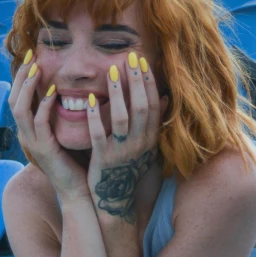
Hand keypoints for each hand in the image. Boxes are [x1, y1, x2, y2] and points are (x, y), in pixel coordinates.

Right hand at [9, 53, 89, 200]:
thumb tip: (76, 90)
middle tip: (31, 56)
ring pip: (20, 109)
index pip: (19, 98)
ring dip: (28, 87)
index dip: (23, 78)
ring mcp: (33, 143)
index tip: (34, 57)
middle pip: (13, 99)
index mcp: (31, 130)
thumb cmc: (78, 162)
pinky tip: (53, 92)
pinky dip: (43, 105)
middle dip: (21, 76)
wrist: (80, 191)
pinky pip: (38, 123)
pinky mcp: (44, 150)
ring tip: (36, 68)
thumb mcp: (68, 132)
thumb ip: (65, 113)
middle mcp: (27, 135)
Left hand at [86, 52, 167, 223]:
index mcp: (150, 138)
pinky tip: (90, 99)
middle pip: (139, 107)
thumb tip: (165, 97)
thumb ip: (154, 122)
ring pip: (120, 118)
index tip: (142, 61)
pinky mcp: (102, 158)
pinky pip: (98, 134)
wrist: (117, 198)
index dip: (148, 82)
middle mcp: (139, 144)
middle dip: (135, 81)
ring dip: (117, 93)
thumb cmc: (131, 167)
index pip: (152, 104)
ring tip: (111, 71)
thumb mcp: (148, 145)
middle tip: (129, 58)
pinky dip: (94, 116)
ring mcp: (121, 151)